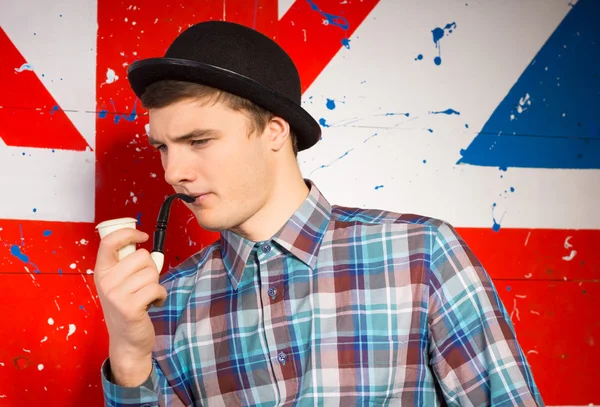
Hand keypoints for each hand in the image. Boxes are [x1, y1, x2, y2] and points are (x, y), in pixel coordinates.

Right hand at [93, 228, 166, 385]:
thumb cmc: (127, 308)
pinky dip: (160, 296)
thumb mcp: (120, 284)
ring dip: (156, 284)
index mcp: (102, 272)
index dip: (128, 233)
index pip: (109, 241)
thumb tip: (149, 249)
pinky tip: (152, 305)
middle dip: (151, 268)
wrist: (126, 342)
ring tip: (146, 297)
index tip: (142, 236)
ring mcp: (116, 295)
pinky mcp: (129, 307)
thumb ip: (128, 265)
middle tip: (143, 285)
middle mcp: (105, 282)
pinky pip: (157, 288)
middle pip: (142, 256)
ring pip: (152, 273)